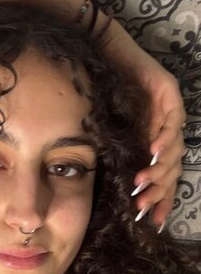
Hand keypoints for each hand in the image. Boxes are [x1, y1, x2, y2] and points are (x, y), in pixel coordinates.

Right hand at [98, 22, 186, 230]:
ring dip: (160, 167)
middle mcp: (166, 127)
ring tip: (144, 181)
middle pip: (173, 166)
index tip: (153, 220)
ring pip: (175, 147)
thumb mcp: (108, 132)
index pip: (165, 175)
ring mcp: (170, 109)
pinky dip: (164, 137)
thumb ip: (118, 155)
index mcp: (152, 140)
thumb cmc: (98, 90)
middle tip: (142, 203)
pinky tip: (152, 151)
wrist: (99, 53)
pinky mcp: (168, 91)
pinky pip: (173, 119)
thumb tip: (117, 189)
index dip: (162, 198)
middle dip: (159, 188)